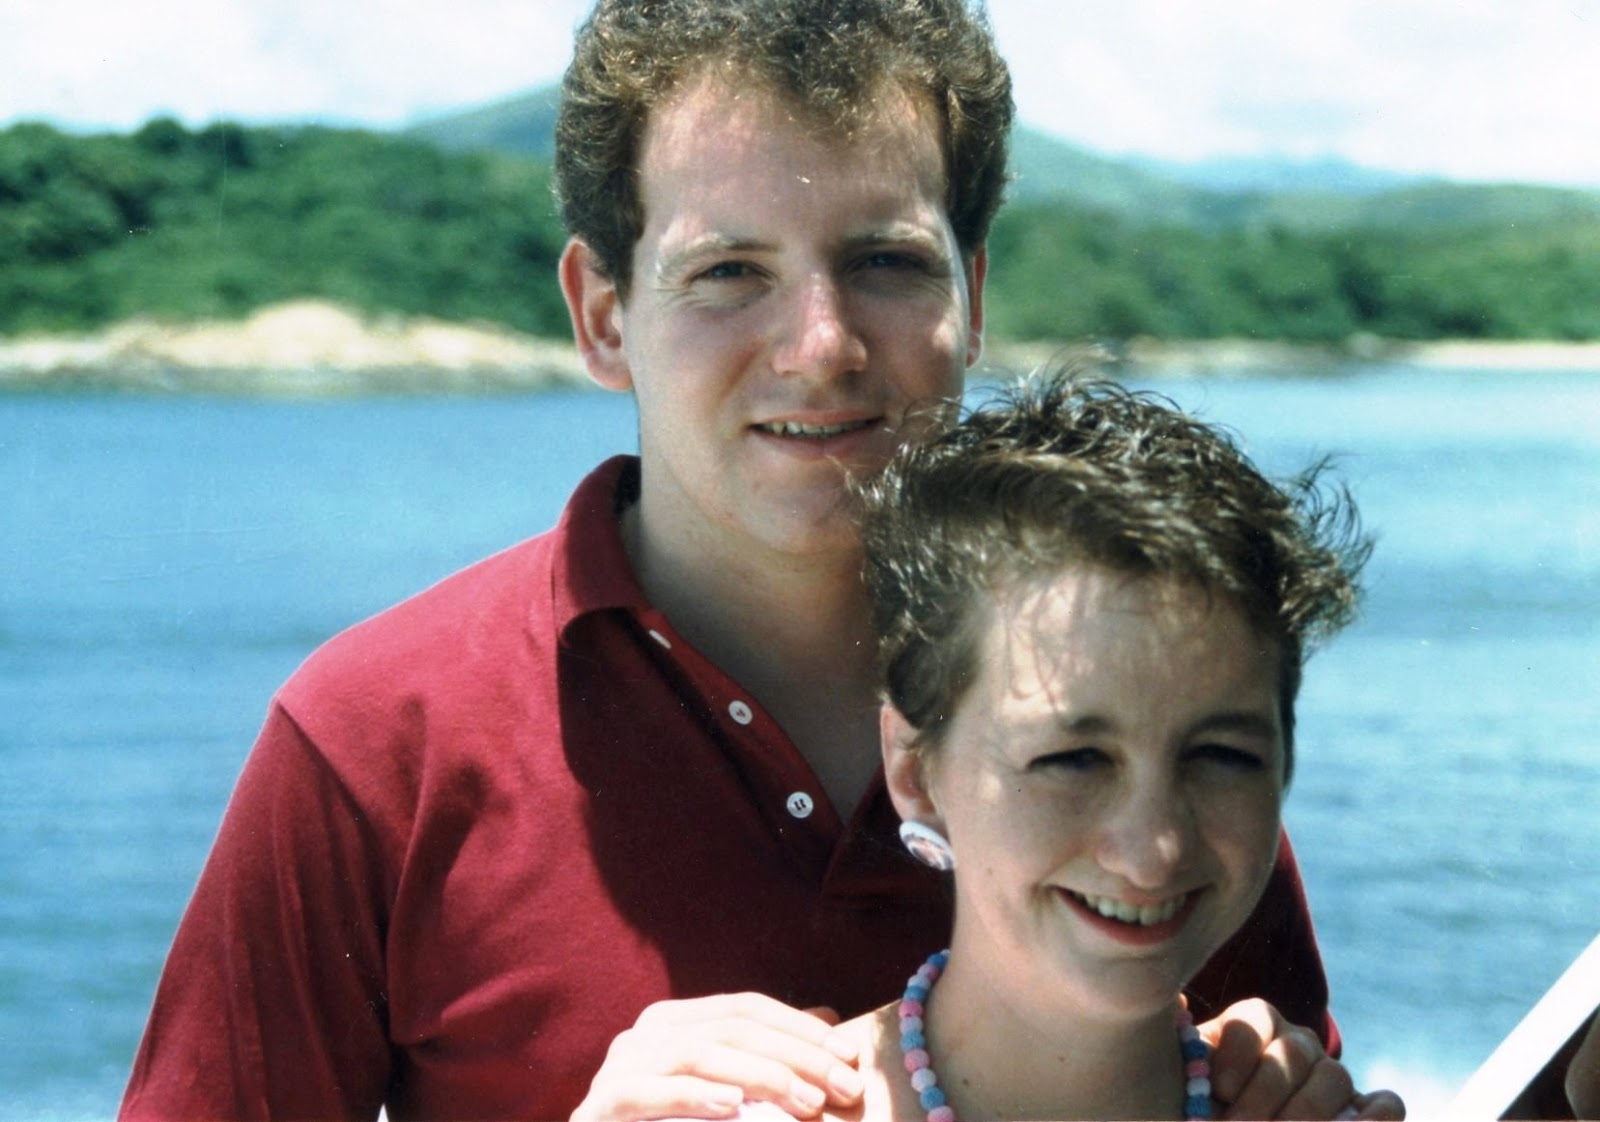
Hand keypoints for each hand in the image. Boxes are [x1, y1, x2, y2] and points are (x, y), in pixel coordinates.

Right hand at [569, 993, 864, 1121]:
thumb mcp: (722, 1086)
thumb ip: (762, 1056)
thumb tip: (826, 1018)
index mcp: (674, 1020)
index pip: (746, 1008)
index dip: (801, 1027)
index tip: (850, 1055)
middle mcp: (647, 1032)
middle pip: (732, 1027)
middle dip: (797, 1055)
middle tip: (845, 1085)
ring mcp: (621, 1065)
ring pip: (700, 1053)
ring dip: (762, 1076)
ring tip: (808, 1102)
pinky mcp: (605, 1104)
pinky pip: (652, 1093)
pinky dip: (695, 1096)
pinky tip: (732, 1105)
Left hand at [1198, 998, 1404, 1119]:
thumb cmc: (1201, 1114)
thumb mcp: (1184, 1084)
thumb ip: (1181, 1047)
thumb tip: (1175, 999)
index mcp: (1252, 1027)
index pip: (1256, 1020)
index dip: (1240, 1052)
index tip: (1220, 1089)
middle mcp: (1296, 1044)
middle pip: (1294, 1052)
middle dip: (1267, 1094)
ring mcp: (1333, 1077)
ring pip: (1334, 1077)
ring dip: (1307, 1111)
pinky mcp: (1365, 1111)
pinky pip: (1387, 1104)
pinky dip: (1376, 1119)